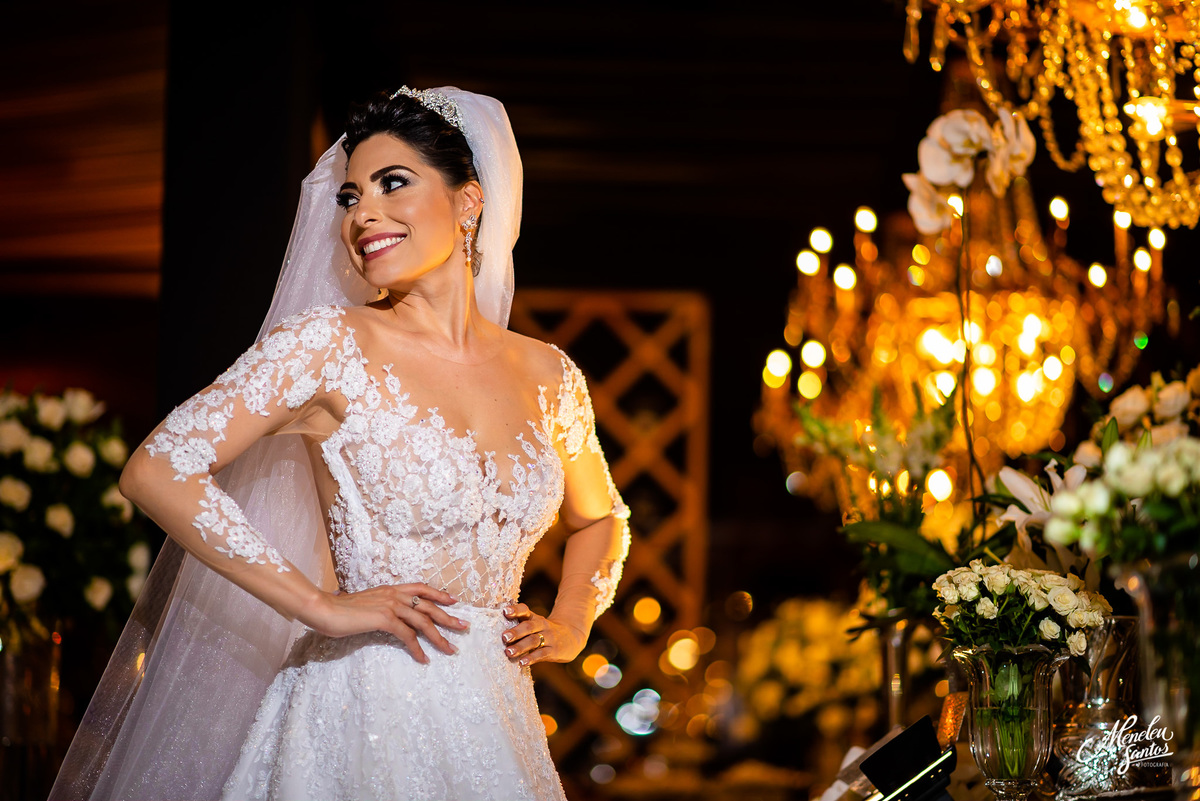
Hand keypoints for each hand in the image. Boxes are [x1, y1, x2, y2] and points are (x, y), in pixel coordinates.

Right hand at [303, 583, 466, 663]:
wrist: (324, 609)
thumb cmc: (340, 610)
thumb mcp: (366, 605)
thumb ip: (380, 608)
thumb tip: (388, 617)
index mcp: (390, 589)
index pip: (420, 588)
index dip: (439, 594)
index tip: (453, 601)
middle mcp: (394, 594)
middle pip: (428, 606)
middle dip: (448, 617)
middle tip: (464, 627)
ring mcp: (390, 605)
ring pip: (423, 622)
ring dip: (439, 637)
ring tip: (450, 649)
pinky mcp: (384, 619)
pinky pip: (407, 636)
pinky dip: (417, 648)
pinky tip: (423, 659)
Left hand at [500, 603, 587, 665]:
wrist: (571, 637)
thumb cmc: (545, 632)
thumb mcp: (535, 625)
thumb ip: (519, 626)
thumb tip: (494, 633)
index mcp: (534, 618)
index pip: (525, 610)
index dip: (515, 610)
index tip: (505, 611)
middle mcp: (541, 626)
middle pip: (528, 627)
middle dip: (516, 632)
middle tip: (504, 637)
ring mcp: (549, 638)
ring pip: (534, 641)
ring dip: (520, 646)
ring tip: (508, 652)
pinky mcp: (554, 650)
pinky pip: (542, 654)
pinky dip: (531, 658)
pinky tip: (522, 663)